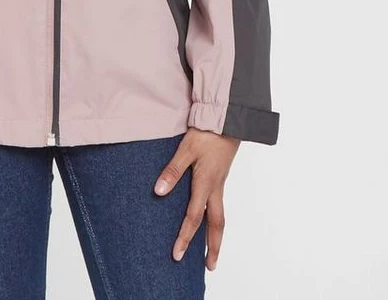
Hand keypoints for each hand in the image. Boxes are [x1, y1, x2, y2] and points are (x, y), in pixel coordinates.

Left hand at [153, 127, 239, 270]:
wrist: (228, 120)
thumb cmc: (206, 133)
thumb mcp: (186, 149)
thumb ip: (173, 170)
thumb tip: (159, 191)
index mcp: (206, 183)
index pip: (194, 216)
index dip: (185, 236)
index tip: (177, 254)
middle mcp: (215, 188)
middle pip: (216, 225)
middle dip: (212, 247)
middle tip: (209, 266)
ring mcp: (220, 184)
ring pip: (220, 216)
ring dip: (216, 236)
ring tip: (211, 252)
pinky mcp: (220, 178)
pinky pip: (219, 205)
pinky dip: (216, 220)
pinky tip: (209, 221)